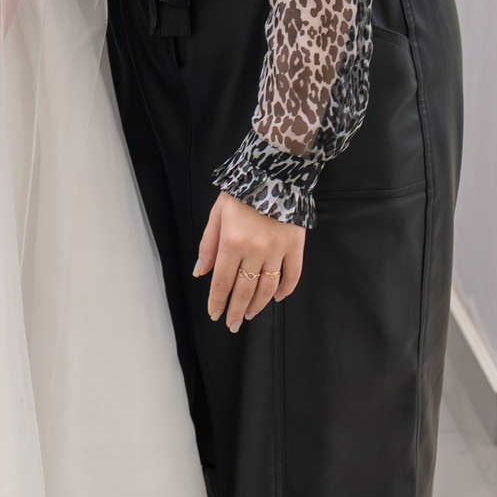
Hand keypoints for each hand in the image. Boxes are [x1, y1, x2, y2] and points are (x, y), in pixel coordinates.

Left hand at [196, 191, 303, 331]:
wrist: (274, 172)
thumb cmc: (240, 192)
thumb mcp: (217, 214)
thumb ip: (208, 245)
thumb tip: (200, 271)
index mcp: (232, 242)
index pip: (222, 281)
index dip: (218, 301)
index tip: (215, 314)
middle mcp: (255, 250)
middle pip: (244, 289)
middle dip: (236, 310)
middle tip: (232, 324)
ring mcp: (277, 249)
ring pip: (268, 287)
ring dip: (258, 304)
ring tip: (249, 314)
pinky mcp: (295, 246)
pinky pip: (292, 274)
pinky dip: (286, 290)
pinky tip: (277, 298)